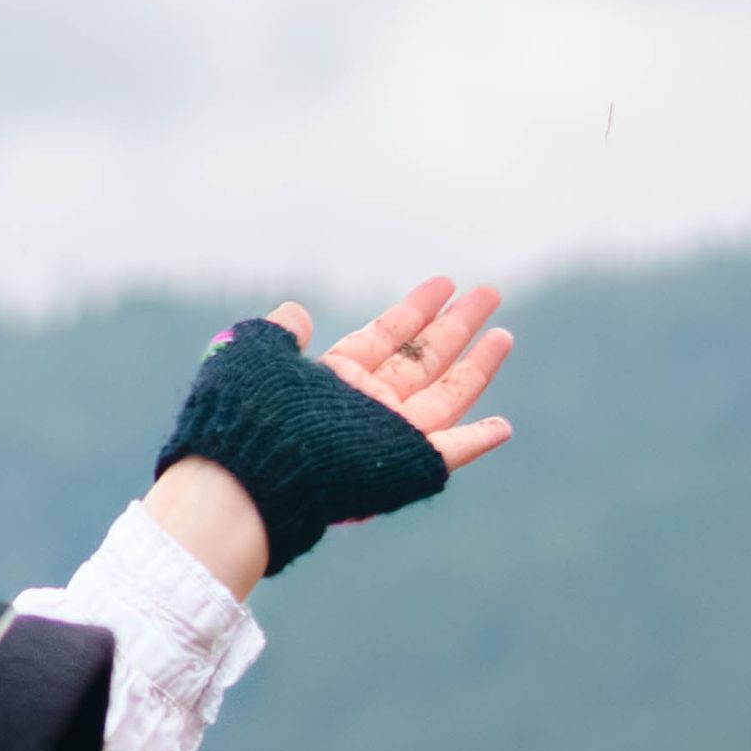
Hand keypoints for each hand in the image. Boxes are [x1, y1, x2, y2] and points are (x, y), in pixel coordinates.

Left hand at [146, 273, 518, 596]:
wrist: (250, 468)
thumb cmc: (246, 410)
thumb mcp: (257, 354)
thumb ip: (280, 332)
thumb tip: (296, 312)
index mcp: (336, 378)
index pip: (385, 335)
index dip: (416, 308)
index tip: (445, 283)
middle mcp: (366, 405)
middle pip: (423, 358)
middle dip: (457, 325)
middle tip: (490, 294)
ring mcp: (387, 435)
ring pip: (444, 396)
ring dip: (477, 367)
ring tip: (504, 335)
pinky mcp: (404, 465)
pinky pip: (448, 452)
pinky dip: (476, 441)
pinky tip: (502, 426)